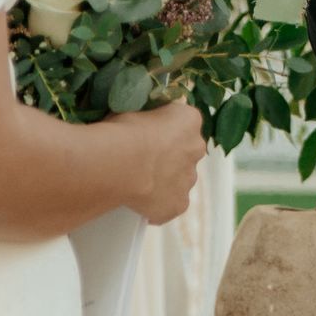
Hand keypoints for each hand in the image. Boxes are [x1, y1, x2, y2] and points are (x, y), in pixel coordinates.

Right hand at [111, 101, 206, 224]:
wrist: (119, 165)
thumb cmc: (123, 132)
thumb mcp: (135, 111)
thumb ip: (149, 118)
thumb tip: (144, 124)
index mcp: (189, 120)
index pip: (183, 122)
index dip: (165, 128)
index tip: (148, 134)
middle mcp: (196, 148)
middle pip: (186, 151)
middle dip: (170, 155)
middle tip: (144, 159)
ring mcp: (189, 178)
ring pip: (180, 178)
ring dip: (165, 179)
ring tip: (138, 181)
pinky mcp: (179, 204)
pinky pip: (171, 203)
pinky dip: (159, 202)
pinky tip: (140, 199)